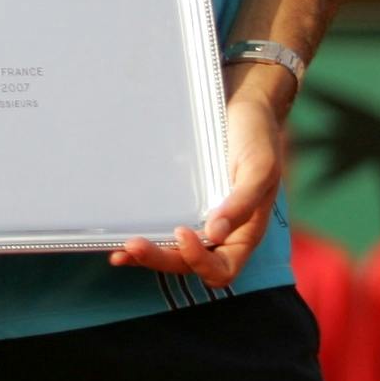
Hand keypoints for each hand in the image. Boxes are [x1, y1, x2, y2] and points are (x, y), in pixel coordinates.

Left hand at [112, 62, 291, 285]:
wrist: (244, 112)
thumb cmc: (258, 140)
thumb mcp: (259, 169)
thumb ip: (242, 203)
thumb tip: (215, 233)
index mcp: (245, 233)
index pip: (222, 268)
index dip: (200, 260)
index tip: (183, 232)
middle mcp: (222, 235)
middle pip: (191, 266)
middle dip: (162, 259)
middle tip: (134, 245)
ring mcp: (202, 222)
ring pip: (175, 254)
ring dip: (149, 256)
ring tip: (121, 251)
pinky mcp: (185, 206)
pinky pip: (165, 232)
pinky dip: (147, 240)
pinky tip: (120, 241)